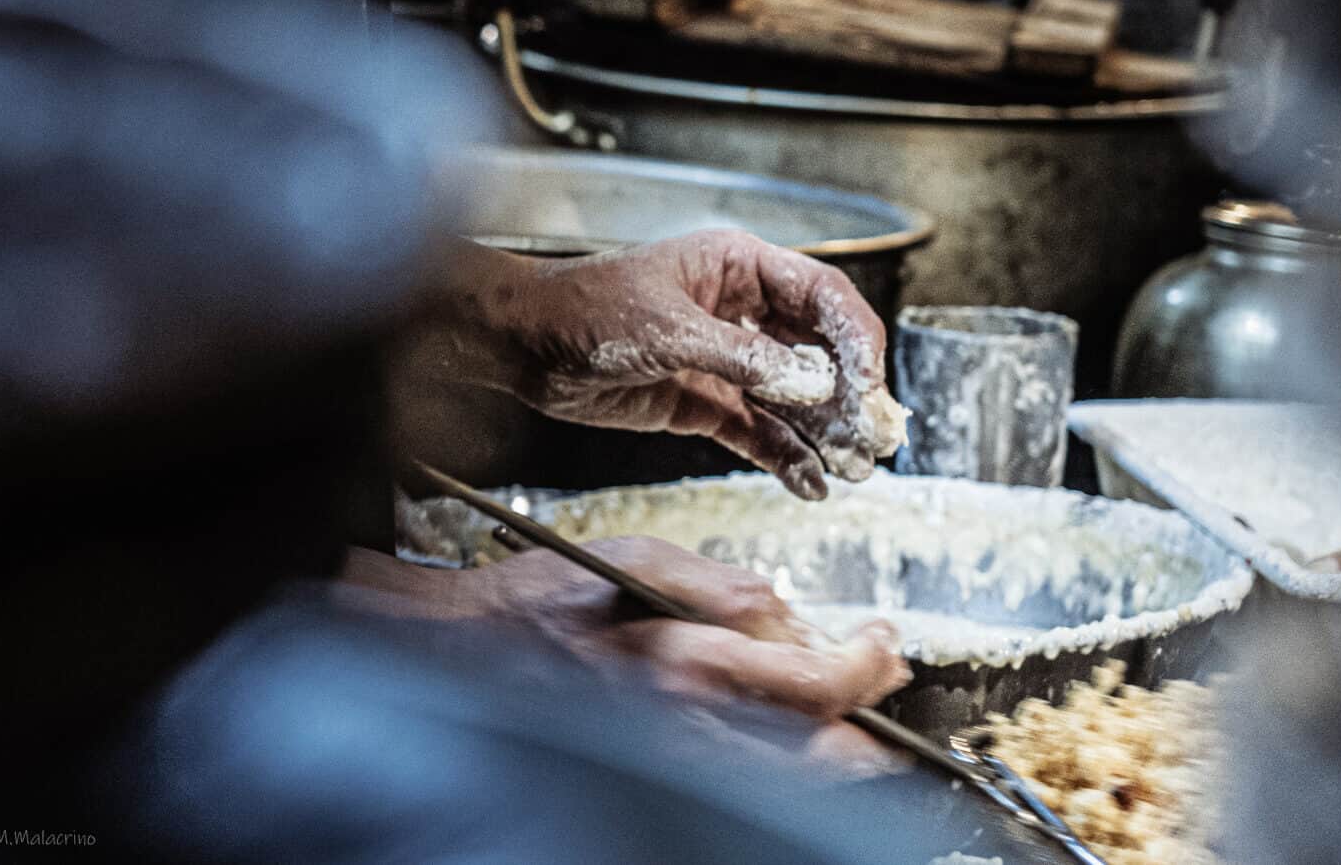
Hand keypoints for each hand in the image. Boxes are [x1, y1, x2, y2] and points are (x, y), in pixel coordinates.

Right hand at [338, 541, 911, 770]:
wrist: (456, 656)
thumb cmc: (533, 603)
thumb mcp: (630, 556)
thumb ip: (715, 581)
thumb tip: (781, 605)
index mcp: (684, 662)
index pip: (818, 683)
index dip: (869, 665)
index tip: (882, 642)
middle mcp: (685, 726)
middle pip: (818, 758)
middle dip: (872, 733)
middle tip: (884, 690)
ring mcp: (670, 760)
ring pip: (785, 783)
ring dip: (834, 757)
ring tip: (852, 719)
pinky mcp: (653, 772)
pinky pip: (741, 785)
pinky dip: (781, 766)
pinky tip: (789, 739)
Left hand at [440, 231, 905, 498]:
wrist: (521, 346)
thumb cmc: (581, 309)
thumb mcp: (666, 328)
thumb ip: (742, 358)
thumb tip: (808, 383)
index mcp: (739, 268)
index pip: (822, 299)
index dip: (855, 341)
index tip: (870, 386)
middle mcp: (742, 312)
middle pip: (819, 352)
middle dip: (849, 396)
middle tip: (871, 437)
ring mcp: (726, 360)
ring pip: (793, 399)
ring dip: (823, 433)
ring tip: (850, 468)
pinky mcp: (705, 402)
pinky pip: (758, 431)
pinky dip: (785, 457)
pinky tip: (809, 481)